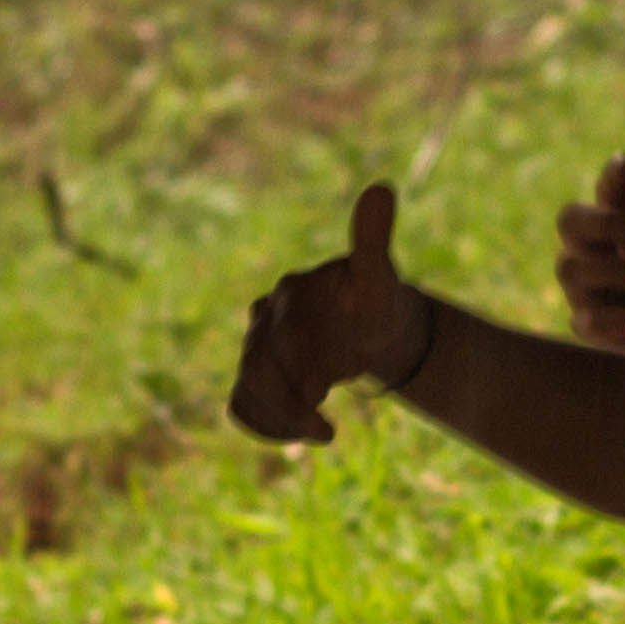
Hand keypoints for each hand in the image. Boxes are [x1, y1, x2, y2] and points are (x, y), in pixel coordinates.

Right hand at [225, 181, 434, 443]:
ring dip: (277, 421)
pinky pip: (243, 404)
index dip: (296, 376)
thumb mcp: (380, 277)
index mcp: (290, 296)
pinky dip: (263, 425)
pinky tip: (299, 435)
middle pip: (255, 371)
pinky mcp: (260, 375)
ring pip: (246, 390)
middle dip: (288, 406)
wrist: (377, 328)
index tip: (327, 394)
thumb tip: (381, 187)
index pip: (275, 340)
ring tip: (322, 432)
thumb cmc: (376, 303)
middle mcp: (267, 320)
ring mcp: (259, 348)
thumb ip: (373, 239)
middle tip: (327, 430)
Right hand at [553, 128, 624, 376]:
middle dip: (602, 223)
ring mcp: (583, 286)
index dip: (613, 174)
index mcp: (618, 216)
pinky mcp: (588, 326)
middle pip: (568, 220)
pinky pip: (591, 319)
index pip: (606, 186)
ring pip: (571, 268)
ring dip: (617, 270)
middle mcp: (592, 246)